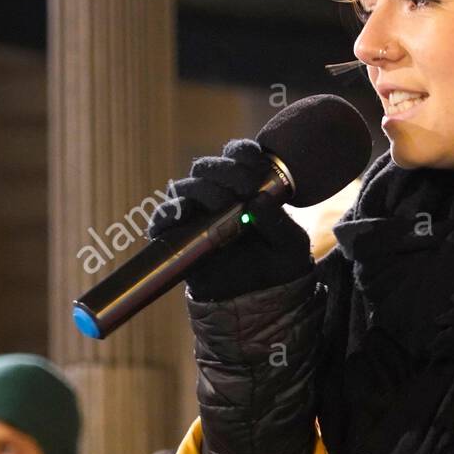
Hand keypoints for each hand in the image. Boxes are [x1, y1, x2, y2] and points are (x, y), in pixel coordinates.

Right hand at [152, 138, 311, 299]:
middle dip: (224, 172)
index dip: (242, 152)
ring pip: (184, 188)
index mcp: (245, 187)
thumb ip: (278, 223)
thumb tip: (257, 201)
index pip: (237, 156)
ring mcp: (195, 215)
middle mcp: (217, 195)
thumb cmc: (279, 266)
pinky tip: (181, 214)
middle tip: (244, 188)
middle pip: (206, 168)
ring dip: (200, 190)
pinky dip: (167, 213)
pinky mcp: (178, 238)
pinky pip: (163, 220)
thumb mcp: (290, 246)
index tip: (254, 159)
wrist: (261, 300)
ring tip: (220, 203)